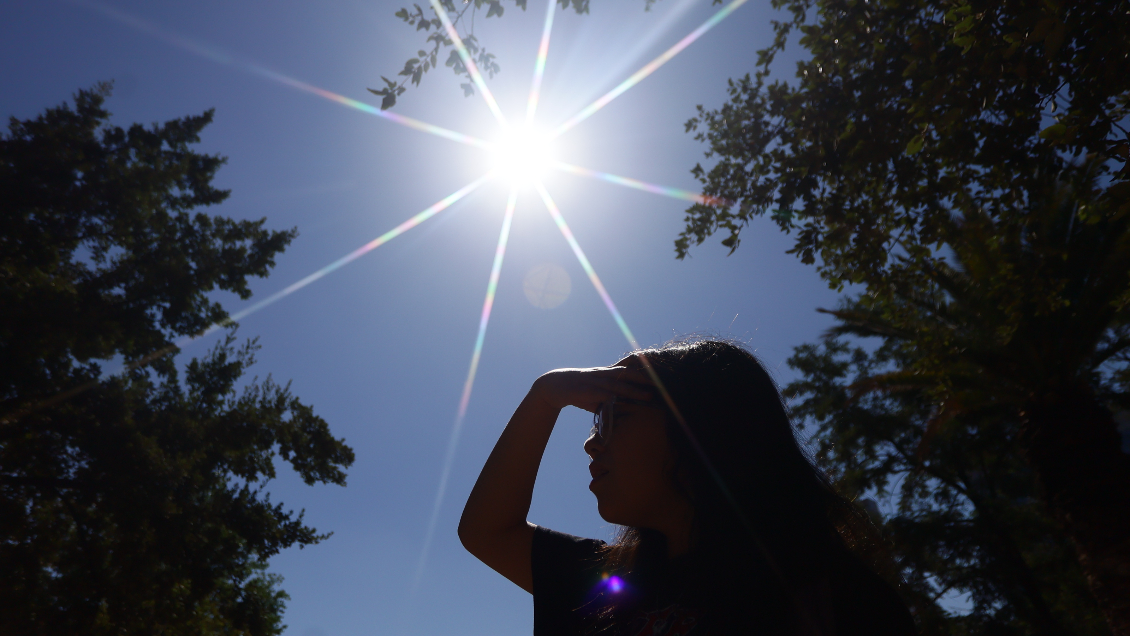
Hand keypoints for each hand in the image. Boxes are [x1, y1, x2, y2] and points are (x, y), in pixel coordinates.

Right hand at [529, 365, 653, 413]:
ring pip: (619, 385)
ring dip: (635, 390)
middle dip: (645, 377)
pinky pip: (605, 395)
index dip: (644, 368)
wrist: (555, 386)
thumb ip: (611, 398)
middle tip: (662, 382)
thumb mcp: (597, 393)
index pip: (629, 367)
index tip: (660, 370)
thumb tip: (625, 408)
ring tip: (649, 396)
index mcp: (607, 373)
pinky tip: (625, 404)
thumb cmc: (579, 391)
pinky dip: (616, 400)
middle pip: (628, 373)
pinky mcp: (589, 391)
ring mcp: (597, 382)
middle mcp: (604, 374)